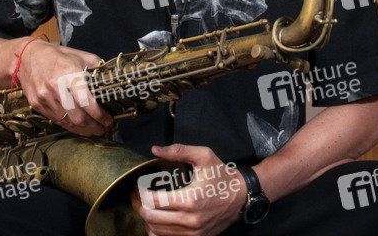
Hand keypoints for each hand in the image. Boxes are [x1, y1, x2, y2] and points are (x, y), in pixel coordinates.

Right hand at [16, 39, 113, 135]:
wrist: (25, 57)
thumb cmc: (55, 56)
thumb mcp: (79, 55)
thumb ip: (96, 67)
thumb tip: (112, 78)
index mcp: (69, 73)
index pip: (87, 101)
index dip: (100, 115)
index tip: (109, 120)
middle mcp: (55, 87)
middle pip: (78, 117)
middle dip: (95, 127)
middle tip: (105, 128)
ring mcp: (44, 98)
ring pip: (68, 123)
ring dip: (84, 130)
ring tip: (95, 130)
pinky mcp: (37, 105)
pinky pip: (57, 121)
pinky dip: (70, 126)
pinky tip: (79, 126)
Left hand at [131, 144, 246, 235]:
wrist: (242, 196)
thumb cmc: (222, 175)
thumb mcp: (203, 156)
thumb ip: (178, 151)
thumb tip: (155, 149)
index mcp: (190, 199)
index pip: (153, 201)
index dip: (140, 193)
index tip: (138, 186)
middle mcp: (191, 219)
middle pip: (151, 218)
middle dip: (138, 205)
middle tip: (135, 196)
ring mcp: (194, 232)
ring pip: (157, 232)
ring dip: (146, 219)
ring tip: (144, 206)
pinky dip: (157, 231)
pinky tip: (156, 219)